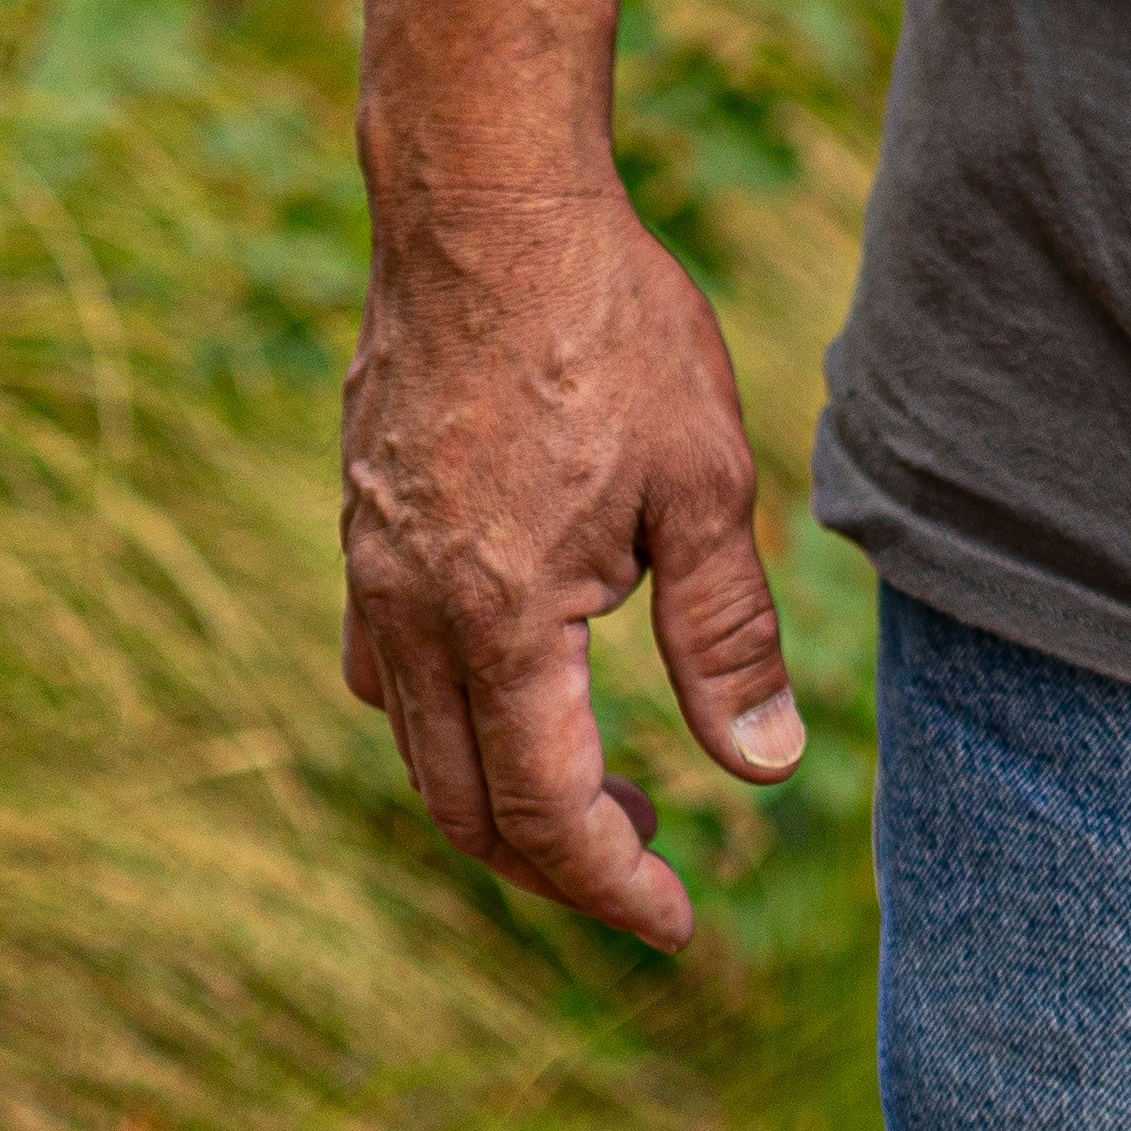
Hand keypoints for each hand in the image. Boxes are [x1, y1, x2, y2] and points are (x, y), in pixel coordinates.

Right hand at [340, 177, 806, 950]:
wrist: (487, 206)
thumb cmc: (610, 328)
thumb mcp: (706, 480)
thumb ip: (728, 635)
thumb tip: (767, 767)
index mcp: (503, 622)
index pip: (548, 816)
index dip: (613, 887)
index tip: (677, 924)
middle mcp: (414, 619)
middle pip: (469, 807)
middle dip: (560, 860)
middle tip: (654, 849)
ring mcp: (373, 573)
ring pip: (419, 746)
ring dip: (502, 794)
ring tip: (601, 782)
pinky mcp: (363, 527)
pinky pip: (385, 669)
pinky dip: (448, 716)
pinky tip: (514, 679)